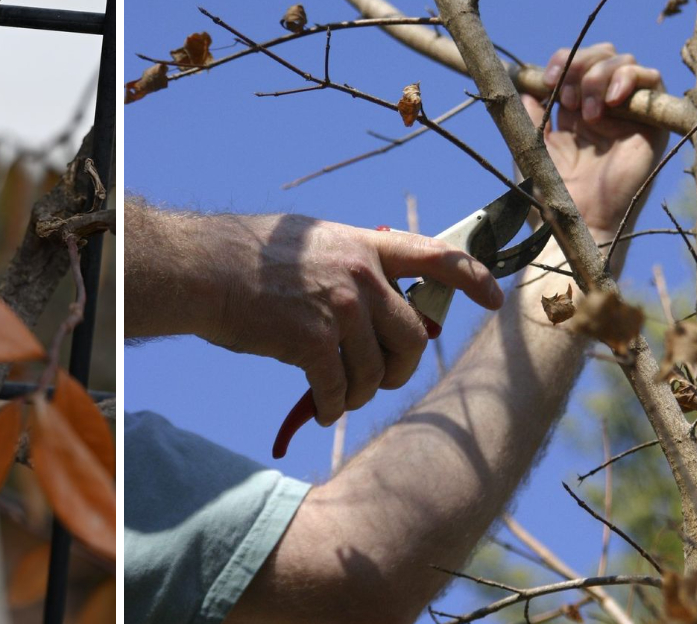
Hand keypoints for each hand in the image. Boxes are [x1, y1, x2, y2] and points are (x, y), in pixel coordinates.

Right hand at [201, 215, 502, 423]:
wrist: (203, 270)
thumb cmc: (247, 257)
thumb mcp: (312, 242)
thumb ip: (352, 263)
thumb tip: (381, 292)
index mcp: (364, 245)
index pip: (437, 257)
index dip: (472, 278)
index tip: (494, 298)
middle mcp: (361, 275)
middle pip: (415, 335)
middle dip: (403, 367)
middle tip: (382, 380)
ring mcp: (339, 308)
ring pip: (376, 370)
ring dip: (359, 393)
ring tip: (339, 396)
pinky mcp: (312, 341)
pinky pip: (338, 388)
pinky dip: (331, 406)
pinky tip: (319, 408)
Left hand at [522, 43, 668, 231]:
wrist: (575, 223)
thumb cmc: (550, 195)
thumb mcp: (530, 147)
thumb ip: (529, 116)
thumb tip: (526, 88)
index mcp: (572, 113)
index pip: (575, 64)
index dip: (562, 62)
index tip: (544, 81)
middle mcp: (602, 109)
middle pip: (602, 56)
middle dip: (581, 64)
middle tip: (566, 94)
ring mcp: (626, 115)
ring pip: (624, 63)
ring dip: (600, 75)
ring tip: (587, 111)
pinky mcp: (650, 125)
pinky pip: (652, 80)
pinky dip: (630, 79)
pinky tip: (610, 102)